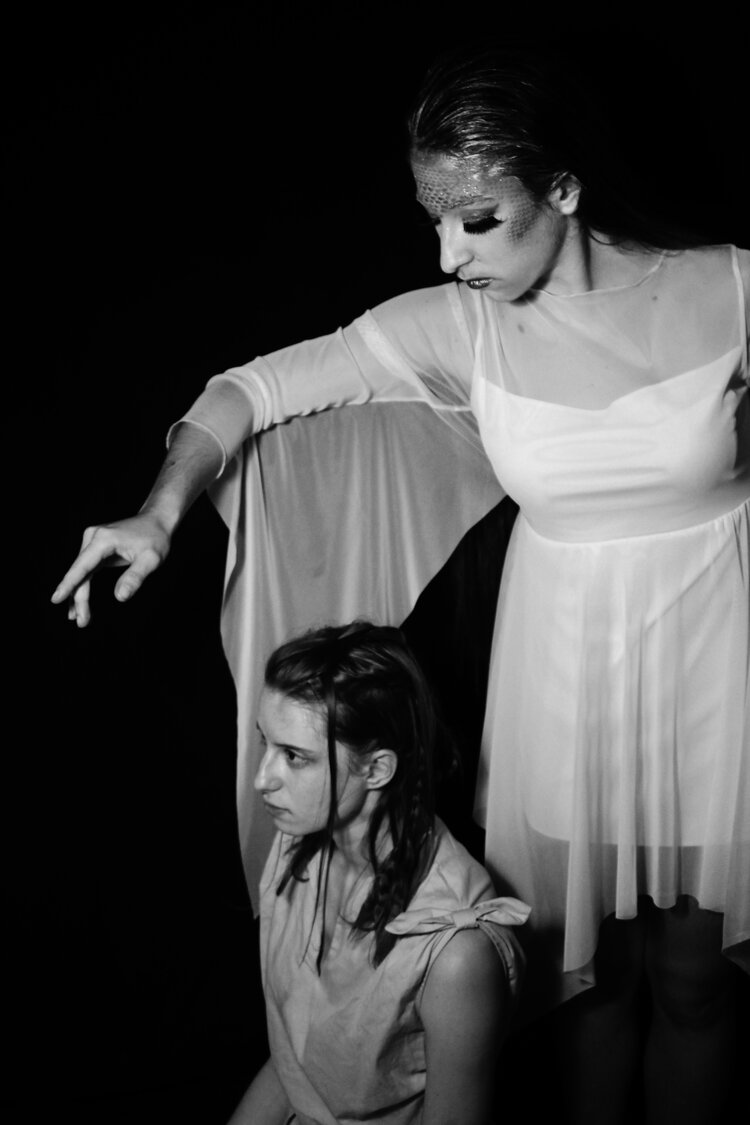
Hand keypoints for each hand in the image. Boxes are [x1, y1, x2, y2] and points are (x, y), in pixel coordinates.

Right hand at [51, 512, 171, 626]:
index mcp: (103, 540)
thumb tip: (120, 597)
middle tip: (81, 622)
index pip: (82, 566)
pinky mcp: (95, 548)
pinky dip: (83, 586)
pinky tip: (79, 603)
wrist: (156, 521)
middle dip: (79, 598)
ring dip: (78, 596)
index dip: (69, 584)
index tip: (56, 599)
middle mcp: (92, 538)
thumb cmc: (156, 538)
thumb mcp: (151, 559)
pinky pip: (86, 570)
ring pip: (80, 573)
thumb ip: (135, 577)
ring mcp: (92, 542)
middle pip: (80, 573)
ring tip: (79, 619)